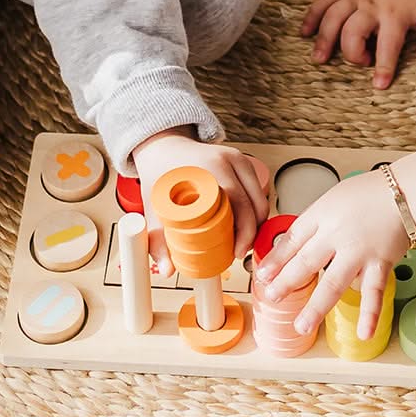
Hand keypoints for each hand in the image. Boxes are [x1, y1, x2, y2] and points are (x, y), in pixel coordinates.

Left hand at [132, 129, 268, 276]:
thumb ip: (158, 239)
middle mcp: (229, 160)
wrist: (164, 147)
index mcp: (210, 167)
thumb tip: (167, 270)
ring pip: (260, 197)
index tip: (236, 251)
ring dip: (256, 222)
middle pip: (255, 201)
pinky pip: (257, 190)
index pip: (238, 201)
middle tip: (239, 251)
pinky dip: (255, 210)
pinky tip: (244, 225)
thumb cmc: (160, 172)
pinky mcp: (242, 163)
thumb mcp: (155, 205)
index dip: (243, 230)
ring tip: (241, 241)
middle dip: (252, 231)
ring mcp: (239, 159)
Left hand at [256, 171, 411, 338]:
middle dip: (286, 282)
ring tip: (301, 325)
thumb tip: (294, 245)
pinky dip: (370, 313)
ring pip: (333, 282)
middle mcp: (338, 233)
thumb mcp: (335, 198)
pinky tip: (364, 333)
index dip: (276, 258)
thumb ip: (317, 222)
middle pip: (306, 261)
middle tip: (271, 298)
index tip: (262, 275)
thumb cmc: (371, 193)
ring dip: (316, 307)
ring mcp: (359, 251)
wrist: (407, 192)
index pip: (293, 238)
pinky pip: (374, 292)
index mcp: (324, 213)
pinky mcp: (381, 263)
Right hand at [302, 0, 415, 88]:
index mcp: (394, 14)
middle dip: (353, 53)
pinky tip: (305, 32)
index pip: (388, 45)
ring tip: (320, 59)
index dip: (384, 66)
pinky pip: (323, 1)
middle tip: (361, 61)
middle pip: (353, 33)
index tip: (379, 85)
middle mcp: (370, 6)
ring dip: (325, 40)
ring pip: (333, 18)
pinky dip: (312, 16)